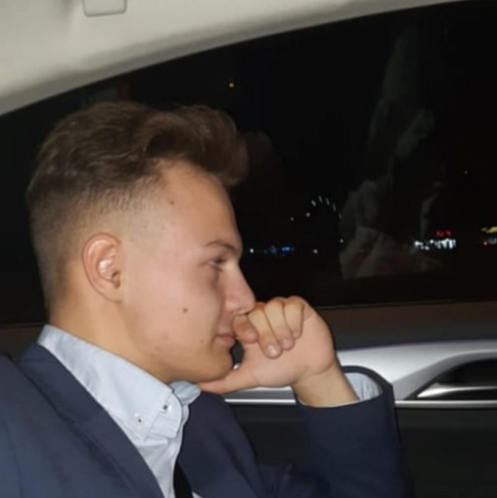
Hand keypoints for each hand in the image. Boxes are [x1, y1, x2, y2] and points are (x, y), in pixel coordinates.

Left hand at [199, 296, 357, 405]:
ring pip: (274, 306)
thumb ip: (225, 381)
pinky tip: (297, 333)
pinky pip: (293, 304)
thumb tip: (201, 384)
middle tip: (274, 351)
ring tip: (287, 344)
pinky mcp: (299, 308)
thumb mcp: (250, 377)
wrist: (309, 372)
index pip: (239, 317)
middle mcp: (263, 316)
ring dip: (281, 328)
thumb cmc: (280, 370)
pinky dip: (294, 321)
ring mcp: (281, 310)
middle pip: (257, 312)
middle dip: (266, 334)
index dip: (245, 328)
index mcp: (249, 327)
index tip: (251, 342)